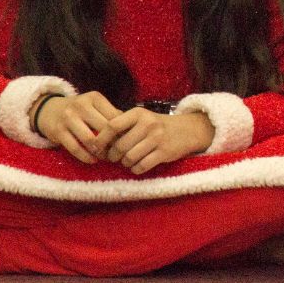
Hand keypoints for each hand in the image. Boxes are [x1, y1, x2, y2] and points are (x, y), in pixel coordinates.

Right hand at [34, 91, 123, 163]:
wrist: (49, 110)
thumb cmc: (80, 110)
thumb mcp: (95, 106)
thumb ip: (110, 114)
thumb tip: (130, 129)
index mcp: (94, 98)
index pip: (114, 116)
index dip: (122, 131)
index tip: (126, 141)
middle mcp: (81, 105)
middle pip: (104, 128)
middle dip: (112, 143)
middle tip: (117, 152)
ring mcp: (68, 118)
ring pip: (90, 140)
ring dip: (99, 152)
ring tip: (105, 157)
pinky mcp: (58, 131)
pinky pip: (75, 148)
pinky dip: (86, 157)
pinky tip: (93, 160)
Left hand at [100, 107, 214, 174]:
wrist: (187, 130)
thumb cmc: (157, 126)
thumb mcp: (141, 118)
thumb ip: (122, 126)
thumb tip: (96, 141)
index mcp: (138, 114)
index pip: (112, 125)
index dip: (100, 139)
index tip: (96, 148)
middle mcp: (148, 124)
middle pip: (119, 146)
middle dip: (113, 156)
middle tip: (113, 158)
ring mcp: (157, 139)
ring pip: (129, 158)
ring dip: (125, 163)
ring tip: (127, 160)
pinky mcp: (164, 152)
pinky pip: (141, 166)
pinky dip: (136, 169)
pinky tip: (137, 165)